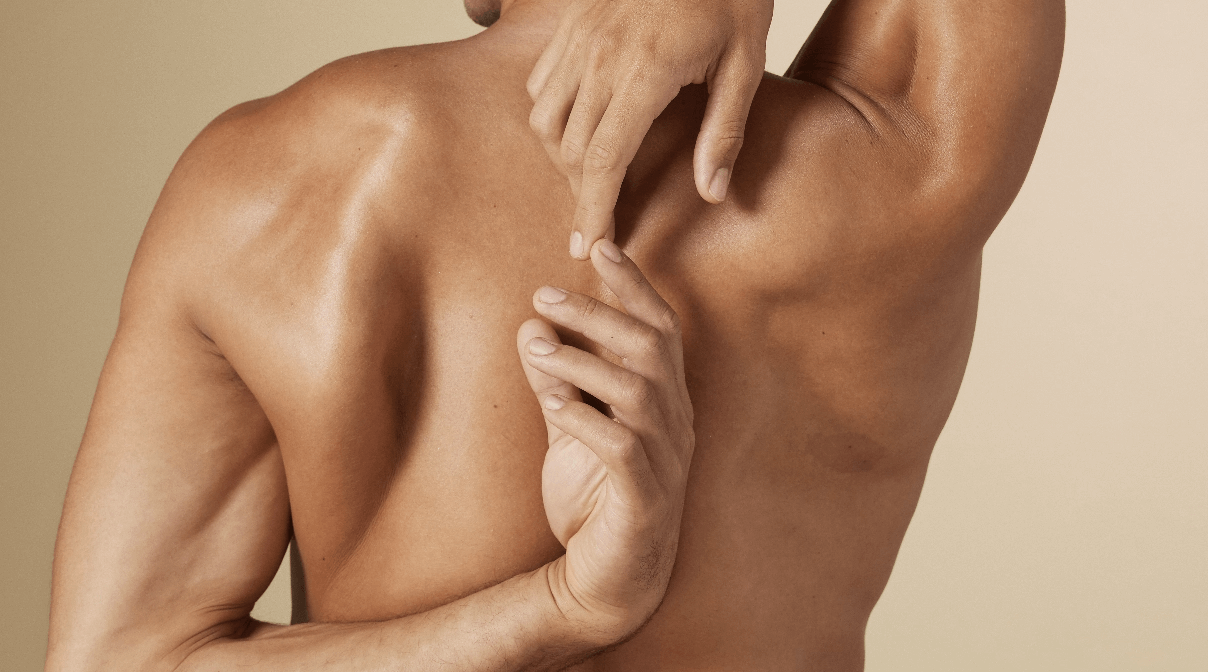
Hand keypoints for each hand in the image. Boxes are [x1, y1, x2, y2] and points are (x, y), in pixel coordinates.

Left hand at [517, 238, 694, 644]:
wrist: (608, 582)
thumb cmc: (594, 500)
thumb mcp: (568, 430)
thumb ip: (556, 380)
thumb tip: (532, 325)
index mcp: (664, 401)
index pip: (660, 329)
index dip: (634, 286)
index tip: (602, 245)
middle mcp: (675, 423)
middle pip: (652, 348)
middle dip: (600, 313)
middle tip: (544, 293)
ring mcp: (666, 460)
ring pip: (639, 391)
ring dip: (584, 361)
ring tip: (536, 346)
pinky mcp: (645, 496)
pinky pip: (623, 447)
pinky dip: (586, 418)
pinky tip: (552, 401)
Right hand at [527, 0, 772, 258]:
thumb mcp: (745, 61)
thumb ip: (724, 131)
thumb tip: (712, 193)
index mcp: (645, 72)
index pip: (604, 161)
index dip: (592, 212)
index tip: (587, 248)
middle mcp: (601, 57)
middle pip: (568, 149)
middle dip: (578, 195)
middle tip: (598, 224)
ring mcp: (579, 38)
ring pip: (544, 118)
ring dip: (561, 158)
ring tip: (588, 180)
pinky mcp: (571, 24)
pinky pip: (541, 83)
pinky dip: (551, 116)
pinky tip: (578, 129)